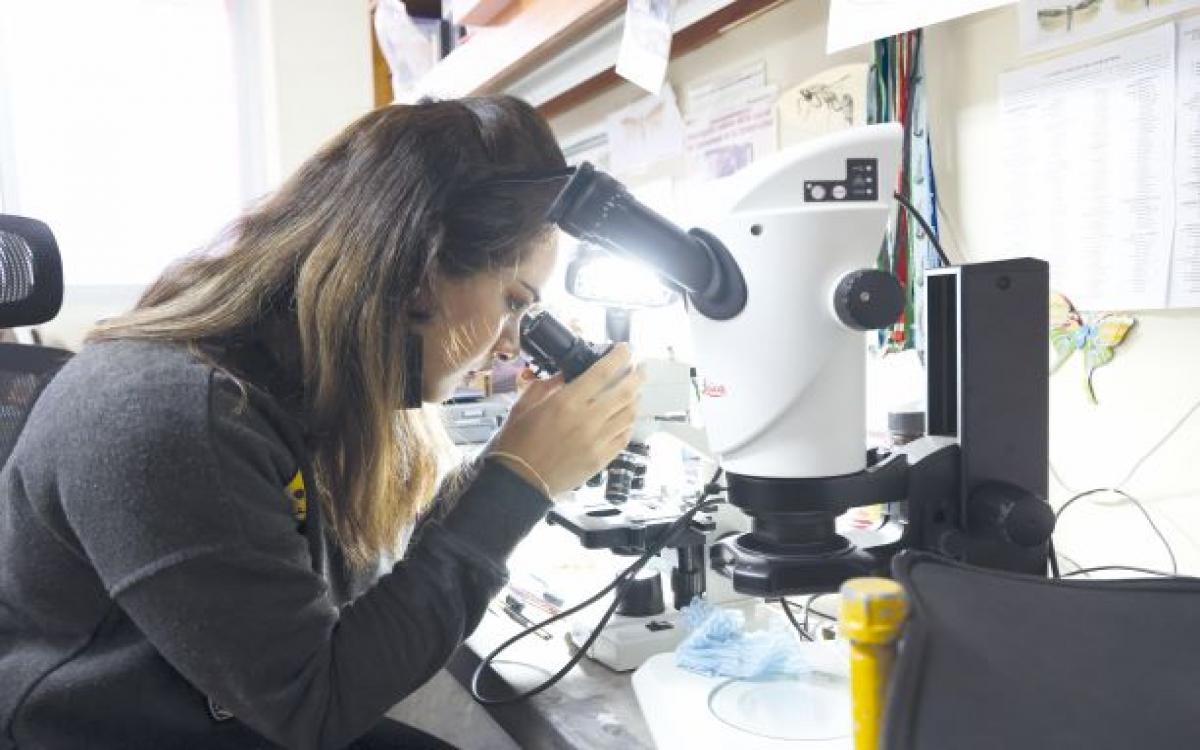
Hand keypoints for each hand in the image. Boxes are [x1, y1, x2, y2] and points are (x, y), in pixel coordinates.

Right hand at [487, 344, 642, 498]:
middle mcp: (587, 420)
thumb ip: (547, 386)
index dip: (619, 357)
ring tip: (635, 391)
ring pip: (629, 414)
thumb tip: (566, 373)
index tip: (625, 349)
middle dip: (637, 376)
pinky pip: (624, 436)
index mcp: (566, 403)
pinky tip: (627, 417)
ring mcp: (597, 442)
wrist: (520, 482)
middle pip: (624, 392)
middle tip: (641, 367)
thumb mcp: (524, 406)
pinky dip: (629, 423)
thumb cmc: (517, 443)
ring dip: (635, 399)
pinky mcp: (601, 459)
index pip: (602, 373)